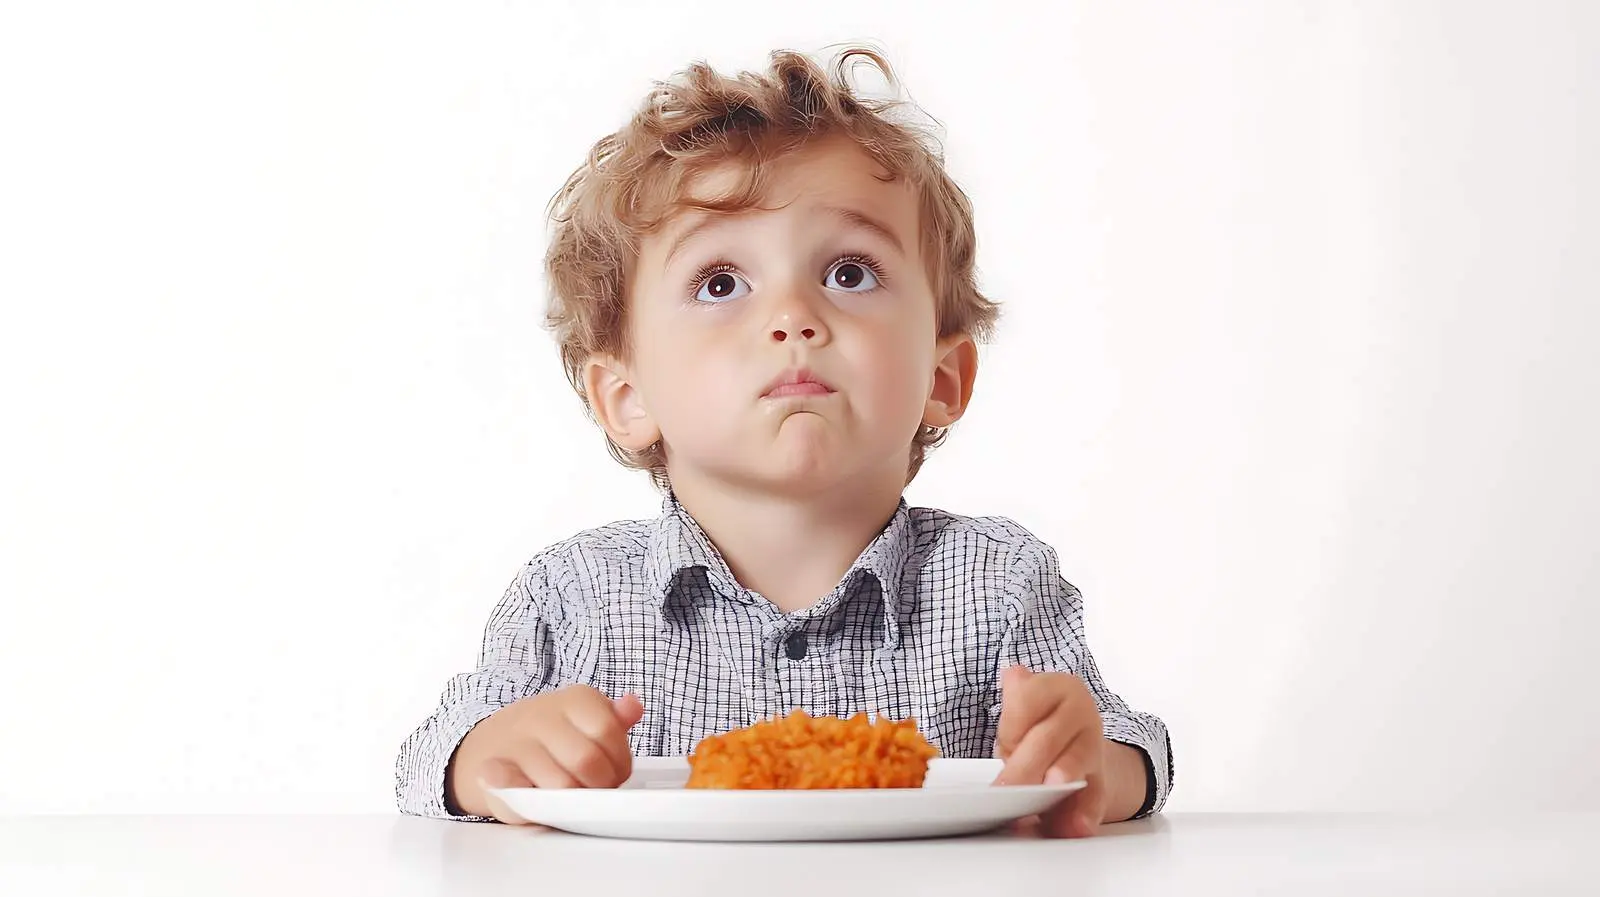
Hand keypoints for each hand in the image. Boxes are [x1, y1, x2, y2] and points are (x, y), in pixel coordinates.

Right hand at [446, 684, 644, 822]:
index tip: (615, 773)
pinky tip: (534, 796)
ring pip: (559, 784)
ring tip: (570, 797)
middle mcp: (543, 715)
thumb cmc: (551, 735)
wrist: (493, 743)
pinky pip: (517, 791)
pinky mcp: (491, 771)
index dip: (618, 763)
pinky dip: (528, 800)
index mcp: (576, 700)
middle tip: (594, 790)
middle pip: (587, 760)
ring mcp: (515, 743)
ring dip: (570, 800)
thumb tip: (633, 707)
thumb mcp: (586, 719)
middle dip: (598, 785)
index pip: (609, 732)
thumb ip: (614, 719)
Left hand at [993, 665, 1107, 837]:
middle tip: (1006, 788)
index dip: (1012, 727)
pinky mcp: (1102, 780)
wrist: (1073, 746)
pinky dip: (1084, 813)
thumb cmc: (1038, 728)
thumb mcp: (1022, 708)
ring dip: (1062, 775)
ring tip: (1051, 787)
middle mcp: (1081, 711)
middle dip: (1026, 765)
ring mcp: (1094, 746)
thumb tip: (1012, 674)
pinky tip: (1076, 826)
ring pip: (1076, 761)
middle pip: (1047, 737)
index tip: (1005, 746)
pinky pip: (1094, 796)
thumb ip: (1016, 699)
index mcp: (1058, 687)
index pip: (1027, 701)